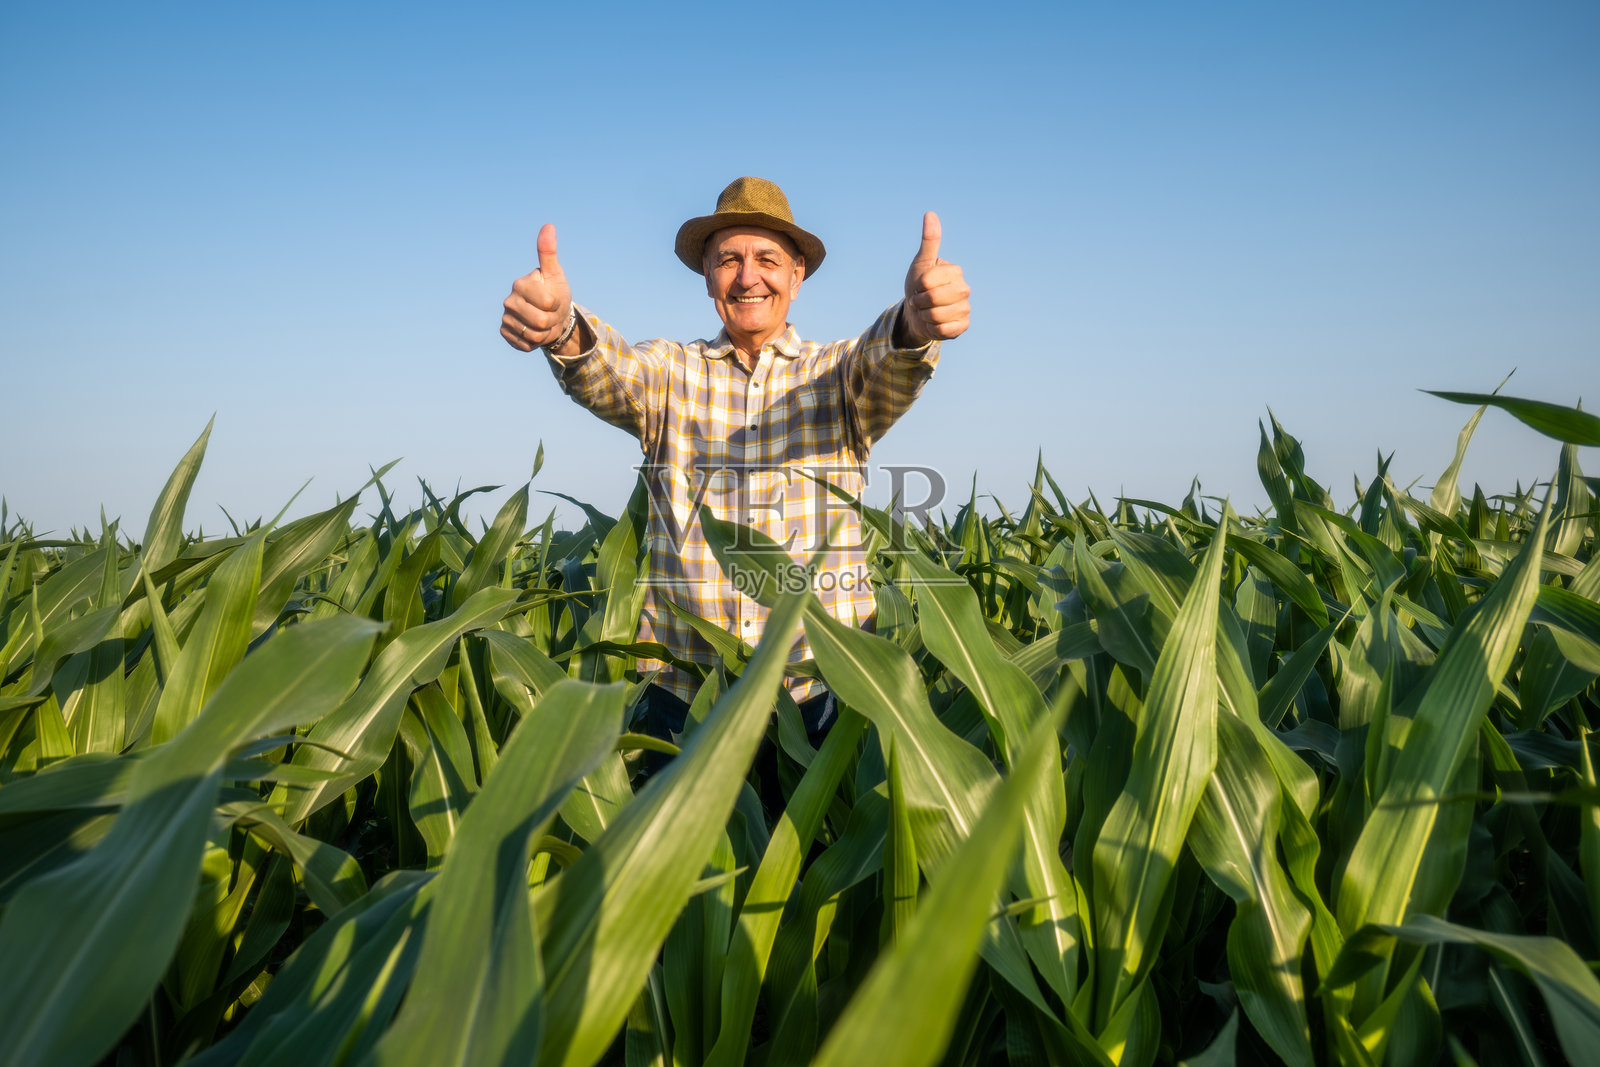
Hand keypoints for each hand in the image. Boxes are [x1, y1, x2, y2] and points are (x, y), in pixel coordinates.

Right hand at [501, 223, 573, 351]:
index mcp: (520, 284)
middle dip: (552, 320)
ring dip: (545, 333)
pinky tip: (534, 332)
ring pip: (534, 335)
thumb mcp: (555, 274)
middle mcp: (509, 300)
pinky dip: (535, 343)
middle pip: (540, 321)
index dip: (557, 304)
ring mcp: (506, 318)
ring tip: (544, 323)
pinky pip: (525, 345)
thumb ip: (549, 252)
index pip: (547, 303)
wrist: (551, 316)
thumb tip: (548, 226)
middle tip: (550, 313)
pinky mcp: (505, 334)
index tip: (554, 298)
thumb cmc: (554, 291)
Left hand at [899, 212, 969, 344]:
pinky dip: (933, 328)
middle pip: (933, 298)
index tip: (918, 286)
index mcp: (955, 271)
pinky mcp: (963, 326)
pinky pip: (944, 330)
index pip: (927, 280)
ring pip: (937, 315)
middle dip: (919, 301)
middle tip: (919, 300)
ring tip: (926, 311)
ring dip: (924, 316)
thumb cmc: (919, 286)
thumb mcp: (921, 263)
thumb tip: (930, 213)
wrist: (918, 313)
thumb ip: (929, 241)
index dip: (916, 286)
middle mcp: (964, 289)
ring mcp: (965, 308)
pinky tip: (934, 323)